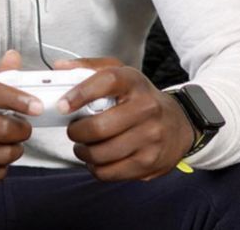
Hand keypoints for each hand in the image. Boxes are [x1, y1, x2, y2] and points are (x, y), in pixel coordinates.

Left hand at [55, 57, 193, 180]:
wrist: (180, 123)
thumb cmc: (141, 98)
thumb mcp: (120, 74)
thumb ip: (88, 67)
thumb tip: (59, 67)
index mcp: (134, 82)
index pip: (106, 82)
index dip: (79, 93)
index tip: (62, 105)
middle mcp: (146, 109)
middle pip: (98, 127)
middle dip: (76, 131)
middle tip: (74, 130)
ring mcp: (150, 138)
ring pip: (100, 153)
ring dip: (83, 151)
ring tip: (84, 144)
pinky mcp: (149, 162)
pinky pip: (109, 172)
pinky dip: (96, 167)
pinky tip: (98, 158)